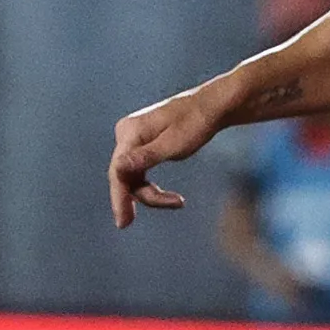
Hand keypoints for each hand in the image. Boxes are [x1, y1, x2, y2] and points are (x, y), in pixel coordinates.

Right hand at [109, 88, 225, 226]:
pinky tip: (171, 198)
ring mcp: (133, 139)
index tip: (123, 223)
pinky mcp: (142, 145)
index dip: (119, 198)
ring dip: (151, 194)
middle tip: (143, 221)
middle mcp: (126, 133)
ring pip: (133, 178)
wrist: (211, 107)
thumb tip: (118, 168)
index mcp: (130, 131)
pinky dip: (152, 187)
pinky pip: (140, 172)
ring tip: (178, 202)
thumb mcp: (174, 145)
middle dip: (142, 198)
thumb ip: (145, 157)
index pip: (118, 170)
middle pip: (124, 176)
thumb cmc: (196, 123)